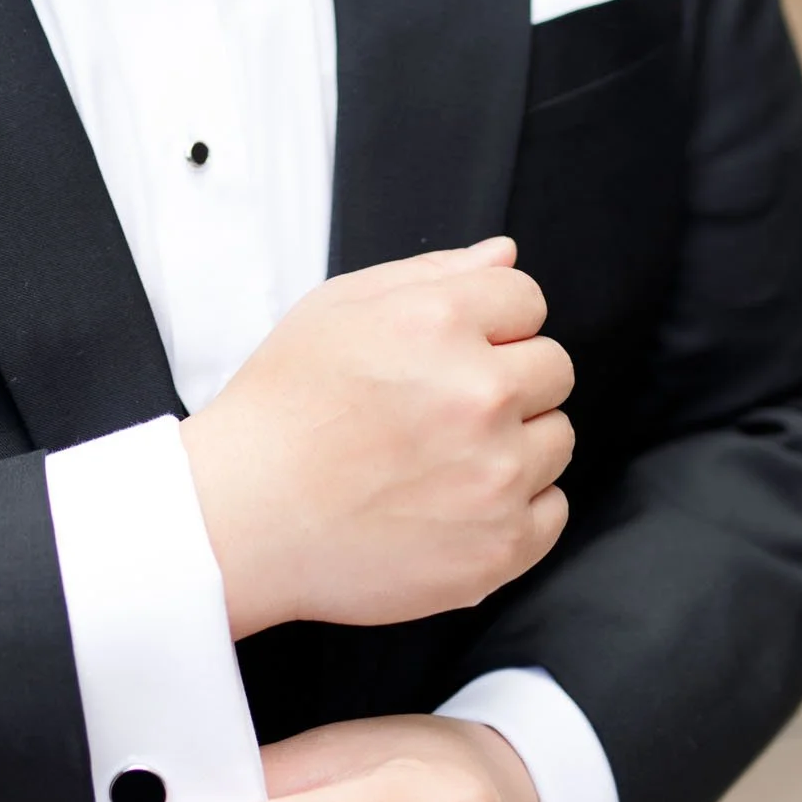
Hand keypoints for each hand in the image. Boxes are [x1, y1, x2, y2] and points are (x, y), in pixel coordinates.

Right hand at [179, 237, 572, 635]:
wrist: (244, 516)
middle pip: (554, 368)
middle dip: (508, 378)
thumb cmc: (283, 407)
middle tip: (442, 406)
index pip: (527, 299)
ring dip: (515, 442)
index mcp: (440, 322)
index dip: (489, 322)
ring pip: (557, 439)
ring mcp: (496, 475)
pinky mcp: (501, 546)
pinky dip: (515, 506)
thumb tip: (505, 255)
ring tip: (442, 458)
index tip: (451, 352)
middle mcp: (481, 394)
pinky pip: (552, 510)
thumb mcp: (337, 307)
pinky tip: (455, 502)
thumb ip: (432, 272)